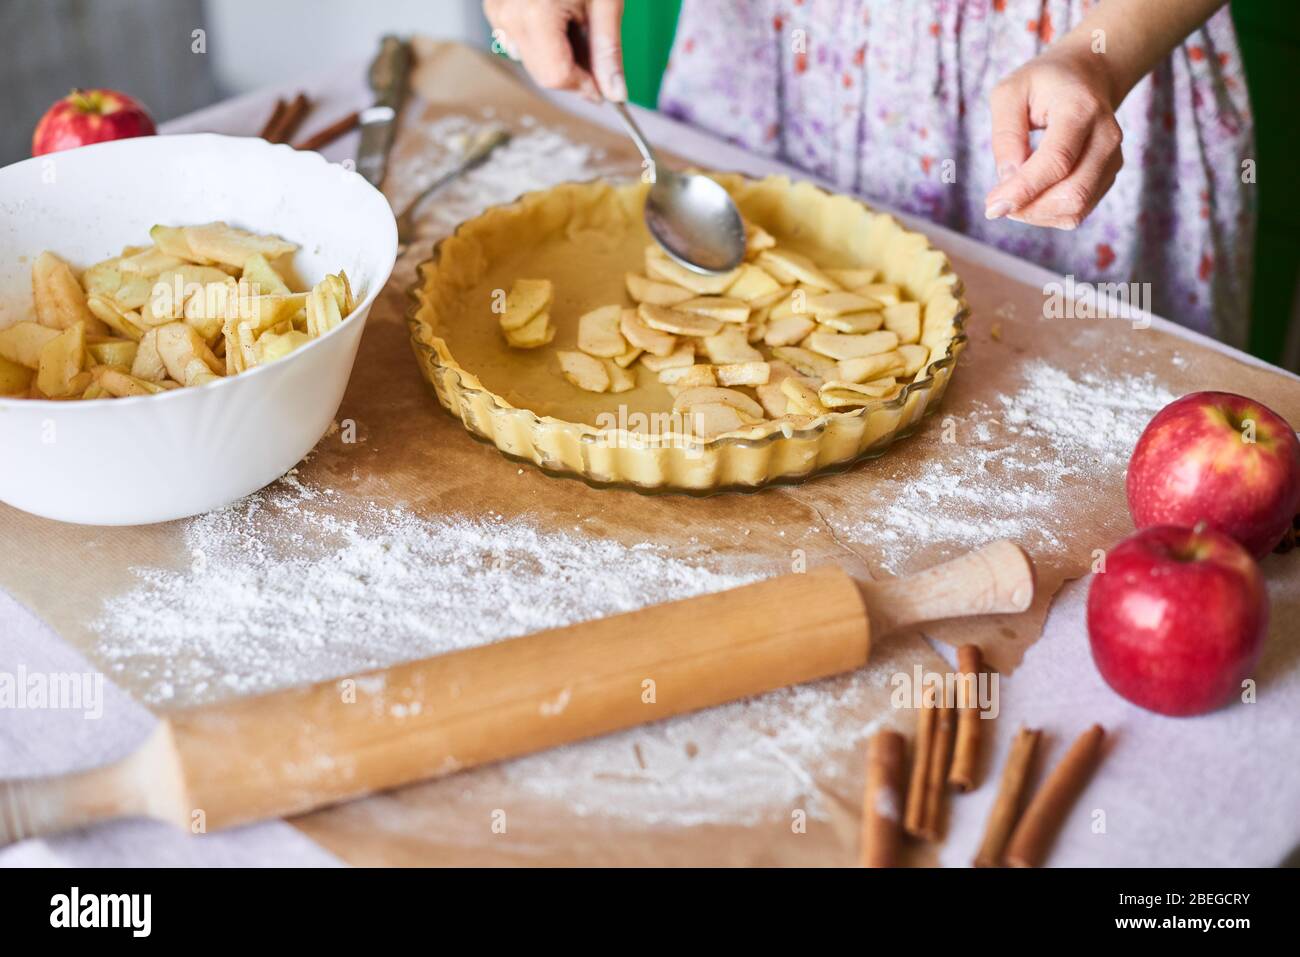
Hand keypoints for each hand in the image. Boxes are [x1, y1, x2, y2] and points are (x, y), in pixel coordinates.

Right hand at [484, 0, 625, 102]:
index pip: (556, 76)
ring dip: (558, 53)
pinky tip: (558, 12)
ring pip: (530, 58)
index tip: (605, 86)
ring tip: (576, 19)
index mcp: (534, 14)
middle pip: (542, 72)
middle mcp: (507, 14)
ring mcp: (496, 8)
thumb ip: (608, 50)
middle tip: (597, 50)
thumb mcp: (605, 1)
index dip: (585, 87)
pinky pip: (519, 38)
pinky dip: (542, 37)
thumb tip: (615, 92)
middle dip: (574, 71)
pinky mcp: (494, 3)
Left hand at [984, 48, 1122, 229]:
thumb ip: (1005, 134)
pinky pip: (1077, 212)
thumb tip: (1008, 180)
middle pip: (1072, 193)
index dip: (1024, 190)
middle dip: (1028, 207)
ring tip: (1013, 196)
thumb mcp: (1009, 93)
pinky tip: (1031, 195)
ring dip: (1036, 214)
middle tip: (997, 202)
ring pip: (1076, 209)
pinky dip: (1048, 214)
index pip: (1057, 161)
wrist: (1086, 77)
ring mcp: (1112, 159)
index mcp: (1080, 109)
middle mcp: (1105, 136)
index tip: (992, 207)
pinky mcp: (1108, 176)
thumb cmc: (1042, 84)